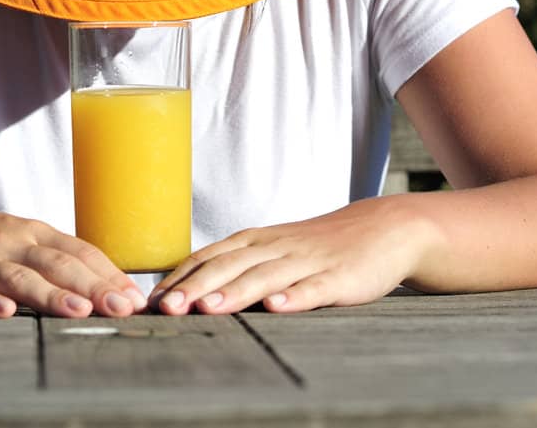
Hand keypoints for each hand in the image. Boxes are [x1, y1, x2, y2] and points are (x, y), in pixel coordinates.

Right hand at [0, 192, 145, 318]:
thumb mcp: (17, 238)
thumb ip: (53, 258)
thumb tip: (102, 284)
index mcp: (33, 234)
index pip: (80, 253)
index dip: (109, 275)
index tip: (136, 298)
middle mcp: (12, 243)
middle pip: (59, 266)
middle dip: (94, 288)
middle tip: (124, 309)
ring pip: (20, 279)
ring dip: (51, 295)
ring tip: (78, 311)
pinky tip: (2, 312)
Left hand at [149, 197, 428, 314]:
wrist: (384, 228)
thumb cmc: (321, 245)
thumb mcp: (276, 248)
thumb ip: (240, 265)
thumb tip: (192, 288)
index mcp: (257, 241)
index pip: (209, 257)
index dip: (180, 277)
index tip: (152, 300)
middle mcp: (276, 247)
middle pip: (229, 266)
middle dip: (195, 288)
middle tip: (167, 309)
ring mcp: (307, 262)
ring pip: (265, 277)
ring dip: (234, 293)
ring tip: (208, 309)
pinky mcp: (338, 277)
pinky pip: (313, 288)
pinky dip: (294, 297)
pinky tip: (277, 307)